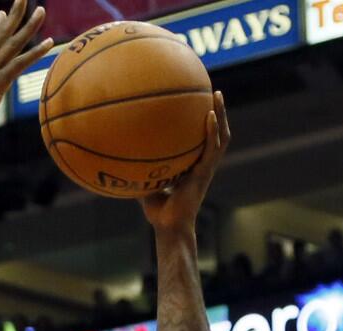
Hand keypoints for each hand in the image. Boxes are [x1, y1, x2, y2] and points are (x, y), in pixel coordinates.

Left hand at [140, 91, 231, 233]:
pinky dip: (211, 132)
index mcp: (193, 167)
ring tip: (216, 96)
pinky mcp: (204, 174)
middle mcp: (203, 165)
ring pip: (220, 138)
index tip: (200, 103)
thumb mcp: (146, 186)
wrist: (168, 227)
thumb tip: (121, 156)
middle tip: (213, 92)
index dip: (205, 124)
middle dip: (218, 112)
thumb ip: (140, 171)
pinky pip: (211, 149)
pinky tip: (209, 116)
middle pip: (216, 134)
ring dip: (221, 116)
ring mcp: (206, 169)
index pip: (203, 141)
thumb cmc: (158, 213)